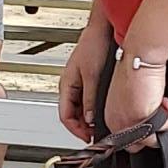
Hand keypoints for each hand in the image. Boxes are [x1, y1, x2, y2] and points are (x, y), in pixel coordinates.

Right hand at [59, 23, 112, 143]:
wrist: (102, 30)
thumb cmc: (93, 45)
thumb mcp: (92, 75)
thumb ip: (90, 98)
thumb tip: (90, 118)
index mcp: (66, 85)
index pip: (65, 116)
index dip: (75, 130)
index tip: (86, 138)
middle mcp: (70, 86)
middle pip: (72, 115)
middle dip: (82, 127)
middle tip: (95, 135)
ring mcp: (79, 83)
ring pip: (80, 109)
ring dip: (88, 119)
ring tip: (100, 126)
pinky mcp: (88, 80)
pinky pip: (87, 100)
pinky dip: (94, 109)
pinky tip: (103, 111)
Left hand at [104, 52, 167, 147]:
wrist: (139, 58)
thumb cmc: (134, 70)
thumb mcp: (128, 96)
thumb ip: (133, 111)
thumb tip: (146, 119)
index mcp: (111, 117)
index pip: (126, 139)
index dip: (142, 131)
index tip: (150, 118)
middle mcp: (117, 123)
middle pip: (137, 145)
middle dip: (152, 132)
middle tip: (158, 114)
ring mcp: (129, 124)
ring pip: (151, 141)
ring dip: (161, 125)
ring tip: (163, 107)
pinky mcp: (143, 120)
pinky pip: (162, 130)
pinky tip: (165, 103)